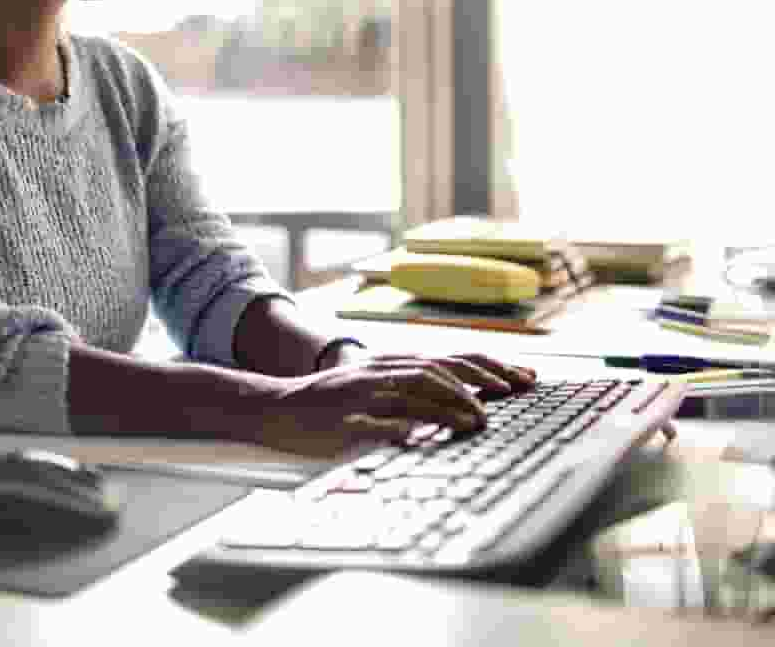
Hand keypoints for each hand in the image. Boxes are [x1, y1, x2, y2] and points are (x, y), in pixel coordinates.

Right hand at [252, 352, 536, 455]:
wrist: (275, 407)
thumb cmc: (329, 404)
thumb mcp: (373, 389)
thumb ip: (410, 392)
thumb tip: (461, 402)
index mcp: (390, 365)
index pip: (447, 360)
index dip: (487, 366)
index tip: (522, 377)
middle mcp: (379, 373)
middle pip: (436, 368)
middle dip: (477, 379)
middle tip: (512, 392)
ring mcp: (360, 394)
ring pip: (410, 390)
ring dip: (448, 403)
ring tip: (477, 419)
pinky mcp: (341, 420)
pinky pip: (373, 423)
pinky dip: (398, 428)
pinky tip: (418, 437)